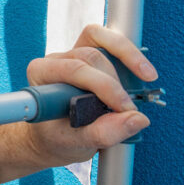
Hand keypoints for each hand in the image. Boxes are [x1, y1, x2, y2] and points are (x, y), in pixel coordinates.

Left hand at [0, 25, 157, 182]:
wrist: (54, 135)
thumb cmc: (57, 136)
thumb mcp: (76, 143)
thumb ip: (103, 133)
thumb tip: (137, 119)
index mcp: (41, 75)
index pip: (75, 69)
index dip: (105, 86)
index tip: (124, 109)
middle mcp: (55, 60)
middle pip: (90, 56)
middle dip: (115, 82)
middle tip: (129, 109)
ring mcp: (72, 54)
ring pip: (103, 43)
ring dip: (127, 62)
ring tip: (141, 86)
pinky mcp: (90, 53)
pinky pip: (110, 41)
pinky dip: (129, 55)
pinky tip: (142, 72)